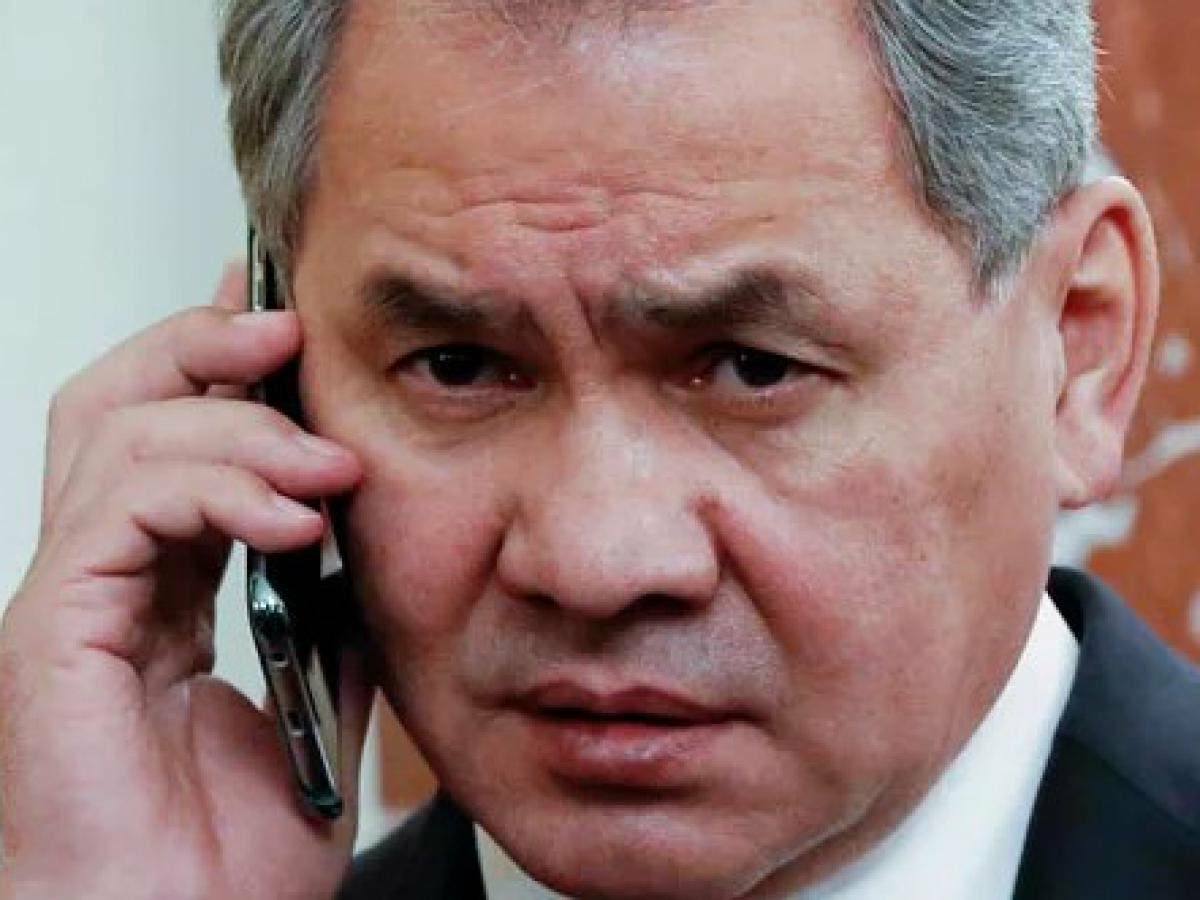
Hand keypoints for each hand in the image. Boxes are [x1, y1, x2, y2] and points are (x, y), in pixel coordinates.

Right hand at [0, 266, 369, 899]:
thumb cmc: (223, 868)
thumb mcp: (313, 714)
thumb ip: (334, 629)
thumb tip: (368, 556)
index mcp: (154, 597)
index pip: (169, 444)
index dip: (221, 371)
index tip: (291, 328)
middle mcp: (100, 584)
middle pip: (117, 404)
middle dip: (204, 349)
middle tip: (288, 333)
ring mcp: (68, 603)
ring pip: (116, 433)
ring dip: (237, 427)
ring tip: (327, 467)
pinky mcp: (52, 631)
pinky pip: (119, 507)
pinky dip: (213, 489)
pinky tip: (290, 519)